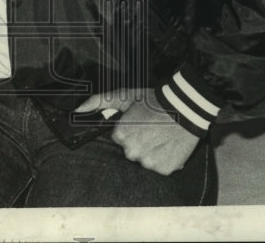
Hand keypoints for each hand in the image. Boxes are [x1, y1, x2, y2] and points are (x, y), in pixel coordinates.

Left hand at [75, 87, 200, 175]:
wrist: (186, 106)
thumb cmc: (154, 100)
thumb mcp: (126, 96)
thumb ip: (100, 101)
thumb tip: (78, 109)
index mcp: (121, 135)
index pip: (120, 138)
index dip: (130, 129)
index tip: (140, 122)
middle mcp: (132, 152)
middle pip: (131, 151)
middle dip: (139, 142)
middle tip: (151, 129)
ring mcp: (149, 162)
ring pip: (145, 160)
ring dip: (151, 151)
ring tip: (161, 136)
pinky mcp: (164, 169)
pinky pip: (160, 167)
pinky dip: (164, 159)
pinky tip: (169, 145)